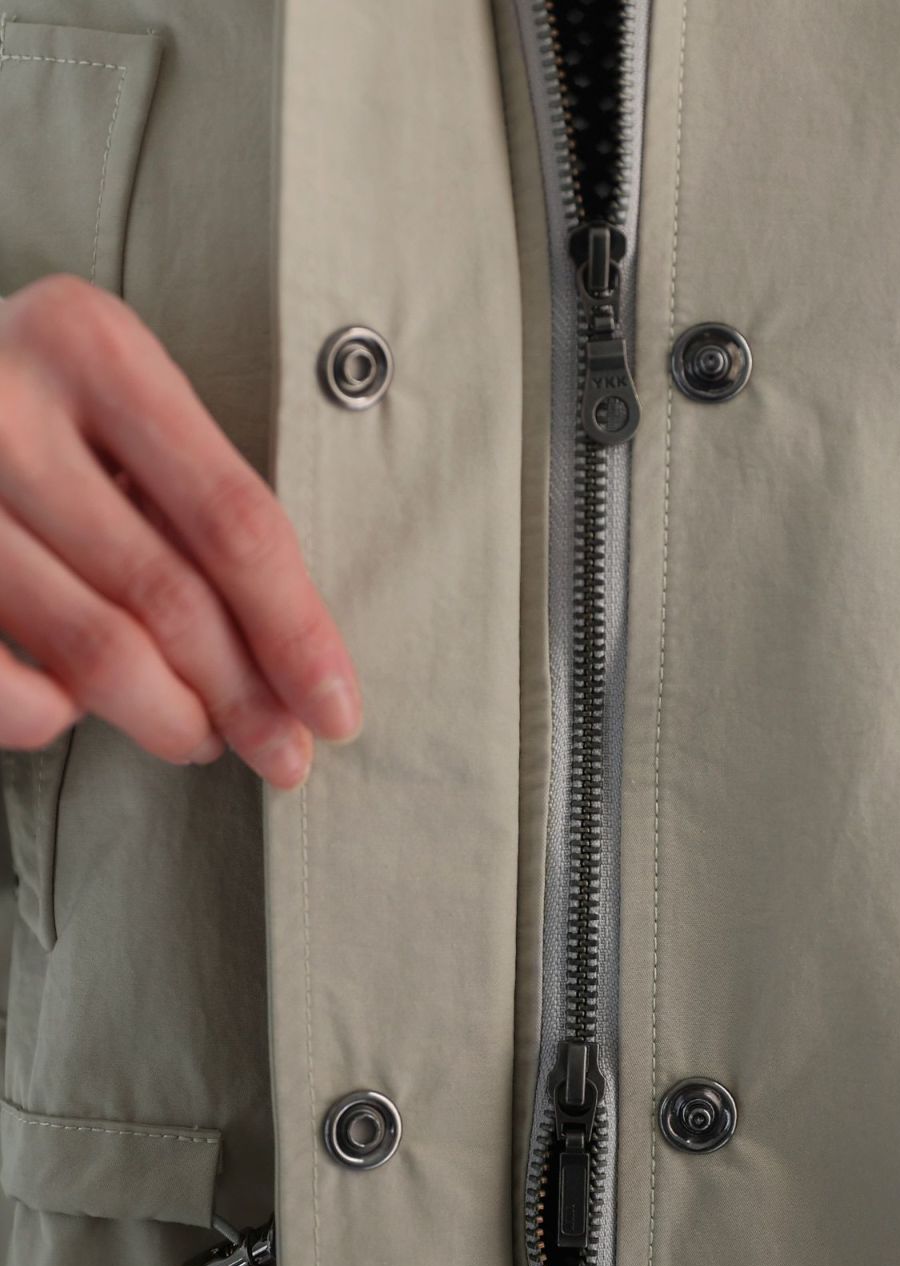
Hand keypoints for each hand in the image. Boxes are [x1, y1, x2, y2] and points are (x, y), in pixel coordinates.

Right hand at [0, 274, 361, 788]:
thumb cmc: (33, 400)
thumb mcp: (116, 401)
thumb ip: (192, 496)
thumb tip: (292, 661)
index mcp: (92, 348)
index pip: (234, 520)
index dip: (296, 631)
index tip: (337, 710)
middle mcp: (6, 408)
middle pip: (170, 595)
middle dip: (245, 698)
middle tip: (283, 755)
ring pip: (93, 649)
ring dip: (167, 718)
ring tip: (201, 737)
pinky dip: (47, 717)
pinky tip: (73, 712)